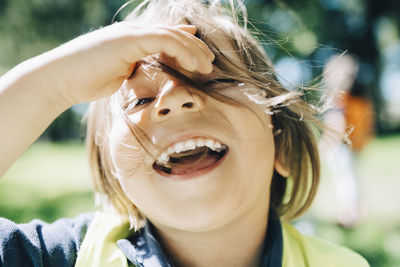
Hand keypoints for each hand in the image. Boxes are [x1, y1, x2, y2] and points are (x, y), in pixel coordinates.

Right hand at [26, 23, 213, 106]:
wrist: (61, 80)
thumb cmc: (88, 81)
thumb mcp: (121, 74)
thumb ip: (140, 67)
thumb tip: (153, 68)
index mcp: (133, 40)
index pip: (166, 38)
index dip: (187, 47)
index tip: (201, 63)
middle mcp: (134, 32)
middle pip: (174, 34)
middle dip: (195, 48)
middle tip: (210, 64)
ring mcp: (131, 33)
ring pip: (172, 35)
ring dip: (193, 50)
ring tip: (207, 67)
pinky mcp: (129, 39)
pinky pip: (163, 40)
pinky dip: (181, 50)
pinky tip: (193, 64)